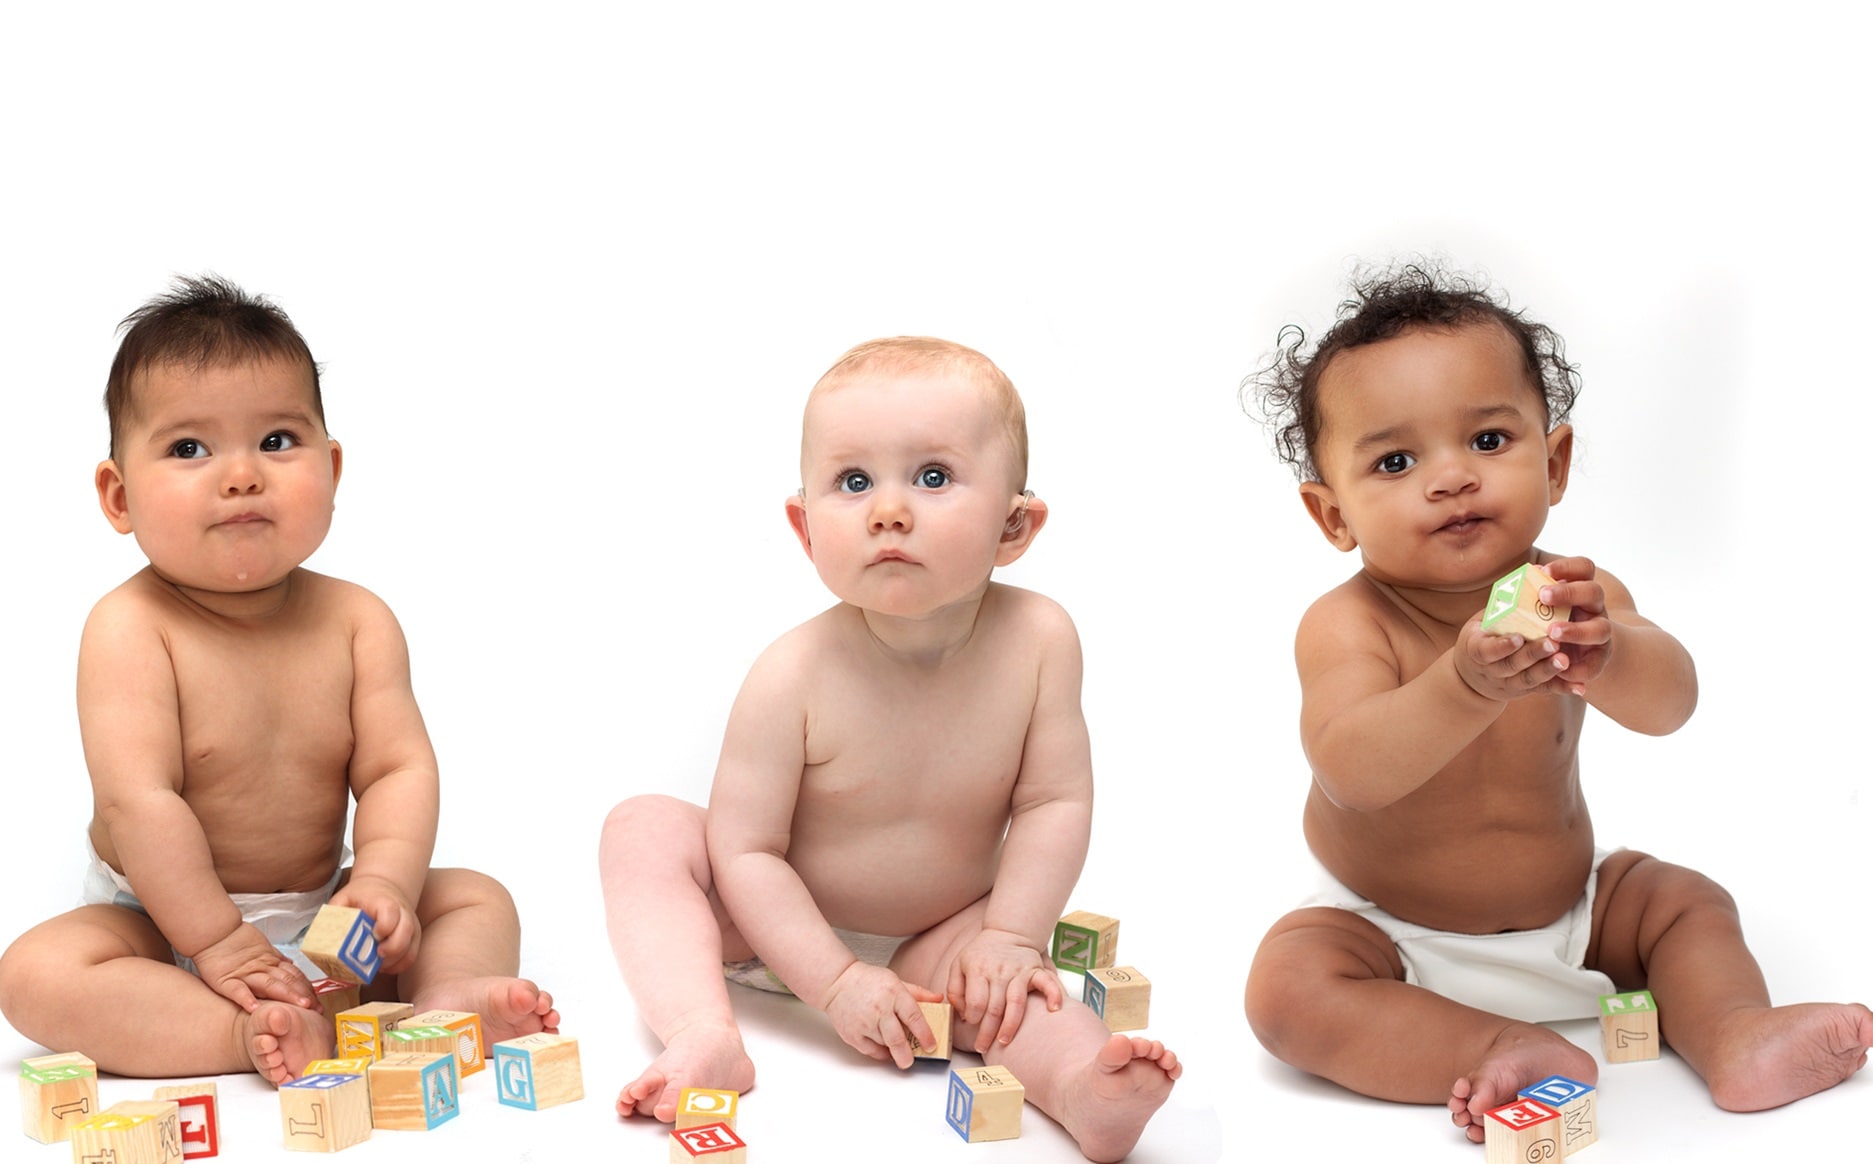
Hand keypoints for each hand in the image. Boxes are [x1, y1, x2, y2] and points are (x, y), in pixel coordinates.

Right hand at [189, 921, 317, 1011]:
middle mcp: (261, 969)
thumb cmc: (235, 941)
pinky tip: (255, 1009)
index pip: (294, 976)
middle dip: (303, 995)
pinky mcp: (227, 980)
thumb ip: (276, 958)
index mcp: (270, 962)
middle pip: (286, 982)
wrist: (215, 932)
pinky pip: (237, 991)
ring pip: (270, 985)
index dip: (307, 988)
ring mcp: (245, 975)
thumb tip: (291, 965)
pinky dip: (246, 999)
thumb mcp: (261, 947)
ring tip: (300, 1007)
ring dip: (287, 996)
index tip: (318, 1000)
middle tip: (317, 1007)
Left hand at [330, 875, 420, 975]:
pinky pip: (410, 958)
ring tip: (376, 966)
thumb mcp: (344, 897)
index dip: (384, 928)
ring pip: (410, 950)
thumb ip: (334, 912)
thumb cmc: (362, 896)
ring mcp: (411, 927)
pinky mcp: (413, 939)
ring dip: (393, 963)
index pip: (391, 914)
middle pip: (405, 934)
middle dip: (390, 950)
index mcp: (385, 902)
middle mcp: (403, 914)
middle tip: (375, 957)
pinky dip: (397, 966)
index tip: (373, 936)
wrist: (383, 888)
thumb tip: (321, 933)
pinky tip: (383, 966)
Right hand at [820, 961, 944, 1068]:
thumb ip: (918, 993)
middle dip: (906, 1054)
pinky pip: (870, 1051)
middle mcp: (879, 1009)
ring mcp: (864, 1023)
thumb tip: (939, 999)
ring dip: (894, 1051)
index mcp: (893, 993)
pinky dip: (880, 1054)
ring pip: (884, 1045)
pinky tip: (886, 1050)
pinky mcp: (852, 1034)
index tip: (931, 1045)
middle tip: (912, 1061)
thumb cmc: (868, 981)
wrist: (837, 982)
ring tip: (899, 1050)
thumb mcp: (896, 981)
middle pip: (896, 1038)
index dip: (925, 1034)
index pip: (913, 1016)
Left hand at [944, 928, 1063, 1052]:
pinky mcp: (1035, 970)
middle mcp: (999, 971)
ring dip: (1011, 1025)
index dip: (972, 1018)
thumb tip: (962, 1015)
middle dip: (988, 1032)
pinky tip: (1053, 1009)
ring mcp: (1019, 971)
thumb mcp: (958, 965)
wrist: (1007, 934)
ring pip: (1016, 1002)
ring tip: (1004, 1041)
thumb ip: (955, 990)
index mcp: (978, 969)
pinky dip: (1053, 995)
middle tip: (983, 1047)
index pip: (976, 1001)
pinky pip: (1047, 983)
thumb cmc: (981, 955)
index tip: (971, 1025)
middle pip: (994, 1007)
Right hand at [1455, 615, 1574, 701]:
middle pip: (1512, 665)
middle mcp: (1491, 670)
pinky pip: (1545, 690)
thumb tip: (1525, 579)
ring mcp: (1508, 682)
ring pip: (1530, 679)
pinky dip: (1563, 688)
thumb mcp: (1478, 624)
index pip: (1486, 651)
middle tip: (1552, 643)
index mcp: (1475, 650)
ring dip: (1548, 670)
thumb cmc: (1480, 637)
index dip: (1501, 646)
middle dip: (1533, 654)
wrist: (1473, 675)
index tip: (1517, 637)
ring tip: (1565, 660)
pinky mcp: (1526, 689)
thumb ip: (1498, 610)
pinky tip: (1579, 687)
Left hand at [1538, 556, 1612, 693]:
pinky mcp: (1598, 660)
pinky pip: (1594, 665)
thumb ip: (1530, 597)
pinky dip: (1578, 670)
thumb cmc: (1542, 623)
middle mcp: (1594, 608)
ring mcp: (1600, 633)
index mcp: (1579, 589)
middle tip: (1543, 596)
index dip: (1567, 567)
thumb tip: (1509, 588)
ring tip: (1552, 633)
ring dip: (1576, 631)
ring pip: (1600, 629)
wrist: (1567, 654)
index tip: (1544, 570)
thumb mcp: (1537, 608)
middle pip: (1594, 592)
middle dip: (1569, 593)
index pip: (1584, 568)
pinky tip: (1563, 672)